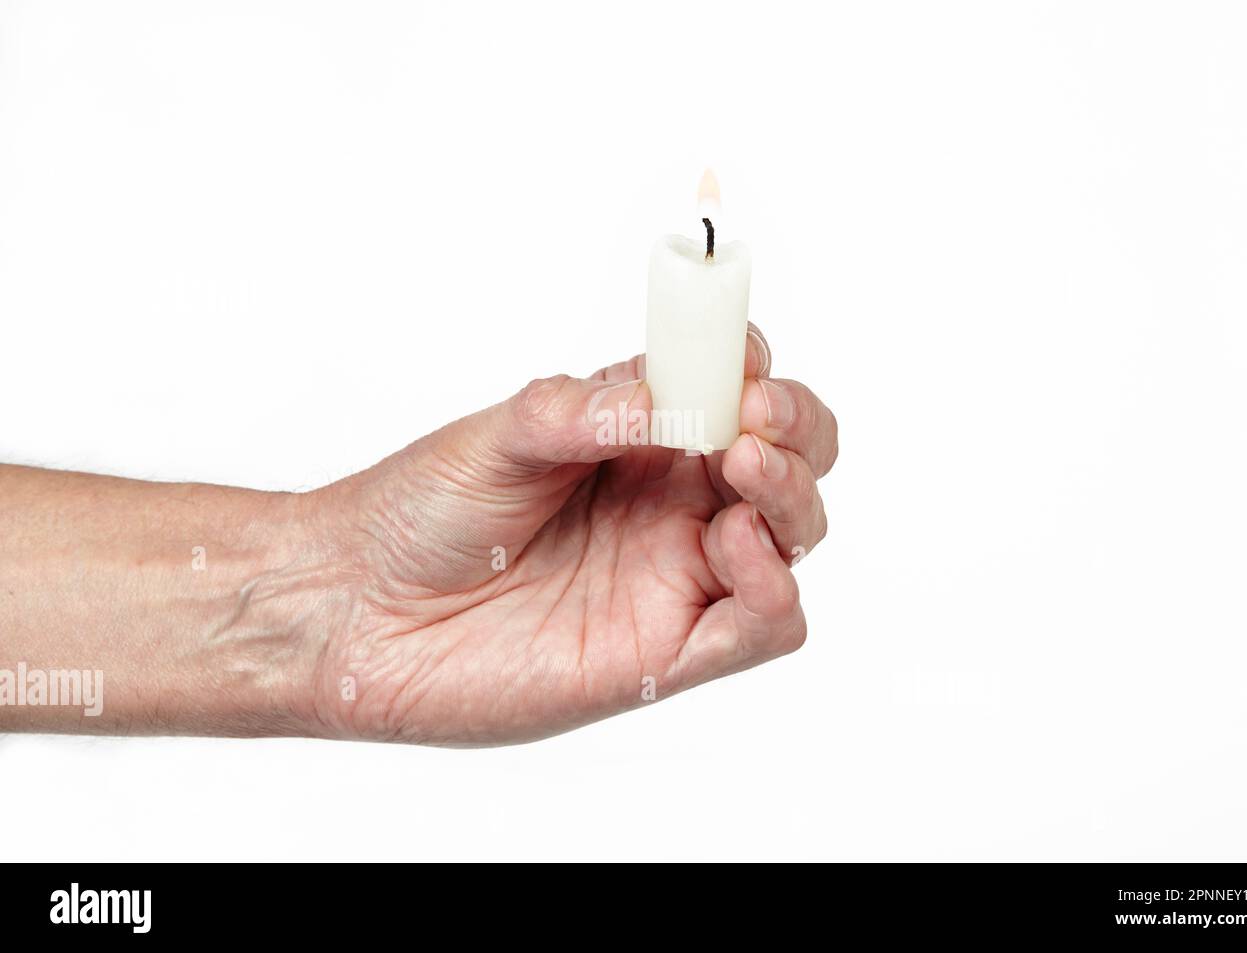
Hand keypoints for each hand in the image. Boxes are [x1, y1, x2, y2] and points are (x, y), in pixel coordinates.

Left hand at [308, 324, 837, 744]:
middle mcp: (671, 504)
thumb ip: (581, 412)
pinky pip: (762, 625)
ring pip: (791, 535)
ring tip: (744, 463)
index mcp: (640, 439)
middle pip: (787, 460)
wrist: (359, 611)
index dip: (754, 371)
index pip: (737, 390)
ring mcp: (675, 576)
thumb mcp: (498, 437)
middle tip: (756, 414)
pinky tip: (737, 544)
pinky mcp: (668, 651)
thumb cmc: (421, 514)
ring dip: (792, 494)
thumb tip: (665, 395)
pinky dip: (774, 586)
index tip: (739, 361)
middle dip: (797, 428)